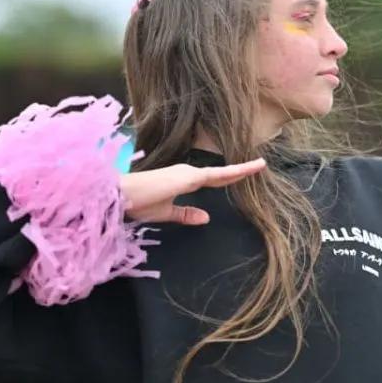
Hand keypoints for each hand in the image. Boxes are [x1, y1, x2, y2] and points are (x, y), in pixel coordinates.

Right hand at [119, 158, 266, 224]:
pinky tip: (246, 171)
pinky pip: (216, 175)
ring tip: (260, 165)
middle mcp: (188, 173)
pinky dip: (233, 173)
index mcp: (184, 180)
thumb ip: (185, 214)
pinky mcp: (188, 177)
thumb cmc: (138, 203)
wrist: (120, 196)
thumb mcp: (166, 213)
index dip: (230, 177)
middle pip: (221, 174)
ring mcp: (189, 173)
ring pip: (222, 173)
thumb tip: (205, 217)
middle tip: (261, 164)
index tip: (247, 173)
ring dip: (241, 170)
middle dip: (241, 171)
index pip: (213, 179)